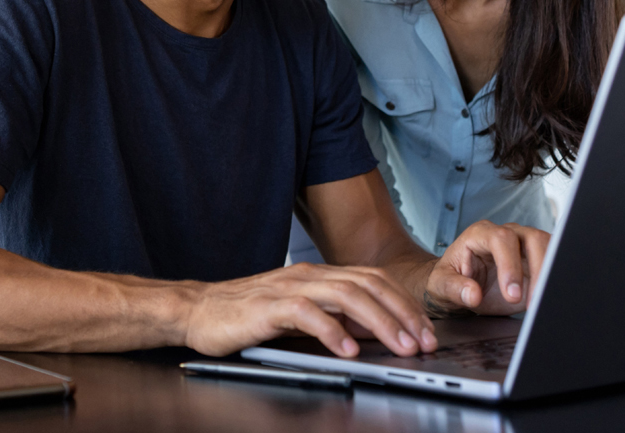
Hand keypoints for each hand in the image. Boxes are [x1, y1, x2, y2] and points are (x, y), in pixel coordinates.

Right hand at [182, 263, 437, 358]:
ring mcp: (289, 287)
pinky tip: (349, 350)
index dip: (404, 304)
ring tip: (399, 346)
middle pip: (368, 284)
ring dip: (379, 322)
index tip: (425, 331)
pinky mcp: (268, 306)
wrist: (198, 309)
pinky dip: (333, 331)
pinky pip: (307, 313)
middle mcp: (309, 275)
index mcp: (319, 275)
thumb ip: (334, 317)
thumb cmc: (247, 314)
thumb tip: (373, 330)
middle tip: (423, 341)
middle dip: (402, 313)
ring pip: (346, 295)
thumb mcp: (300, 314)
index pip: (374, 280)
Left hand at [424, 221, 550, 315]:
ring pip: (548, 246)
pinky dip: (554, 278)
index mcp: (480, 234)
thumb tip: (472, 294)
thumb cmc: (450, 279)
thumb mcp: (440, 285)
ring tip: (539, 301)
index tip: (512, 295)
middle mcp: (506, 234)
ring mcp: (524, 245)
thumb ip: (453, 288)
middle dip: (536, 269)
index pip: (501, 239)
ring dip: (548, 274)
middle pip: (532, 237)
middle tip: (529, 301)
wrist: (461, 284)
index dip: (510, 265)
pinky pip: (553, 261)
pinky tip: (548, 297)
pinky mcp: (536, 260)